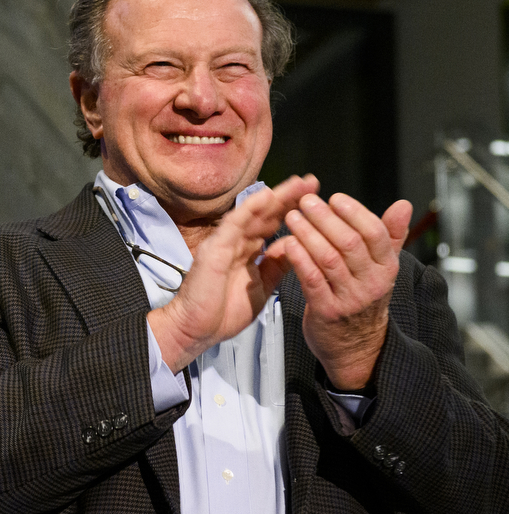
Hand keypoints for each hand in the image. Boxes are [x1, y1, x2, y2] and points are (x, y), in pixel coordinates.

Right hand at [149, 174, 318, 370]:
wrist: (197, 331)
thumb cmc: (222, 314)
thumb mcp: (262, 288)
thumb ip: (276, 266)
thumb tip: (294, 247)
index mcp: (247, 252)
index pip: (272, 225)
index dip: (293, 211)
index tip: (316, 200)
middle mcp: (236, 243)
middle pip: (265, 214)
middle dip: (289, 198)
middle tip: (312, 183)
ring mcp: (224, 243)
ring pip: (252, 214)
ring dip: (275, 197)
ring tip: (297, 185)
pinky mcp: (214, 248)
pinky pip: (233, 225)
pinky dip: (249, 209)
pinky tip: (266, 196)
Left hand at [264, 192, 412, 390]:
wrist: (357, 347)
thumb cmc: (364, 299)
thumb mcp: (383, 268)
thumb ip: (390, 235)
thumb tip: (403, 205)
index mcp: (387, 267)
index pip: (374, 233)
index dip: (353, 212)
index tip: (334, 198)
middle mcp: (372, 282)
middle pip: (349, 242)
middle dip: (325, 218)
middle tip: (306, 202)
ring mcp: (350, 298)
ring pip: (328, 259)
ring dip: (308, 234)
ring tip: (292, 217)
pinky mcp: (327, 311)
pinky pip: (311, 280)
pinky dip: (299, 259)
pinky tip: (288, 244)